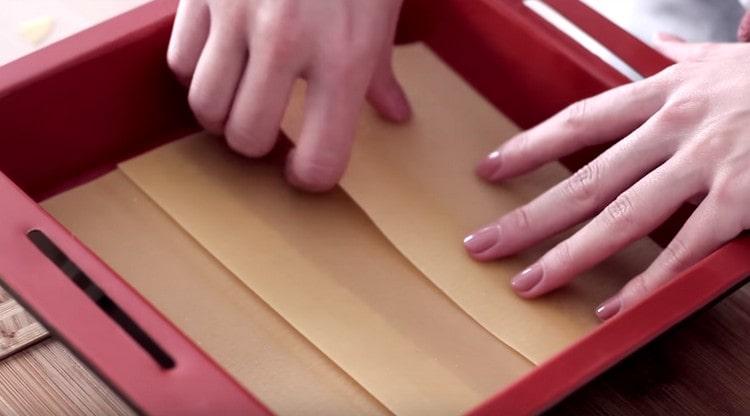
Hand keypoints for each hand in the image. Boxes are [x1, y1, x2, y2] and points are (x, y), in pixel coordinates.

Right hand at [167, 0, 410, 190]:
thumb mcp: (383, 11)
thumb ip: (382, 72)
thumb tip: (394, 117)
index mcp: (346, 55)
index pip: (319, 158)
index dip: (311, 176)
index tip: (307, 169)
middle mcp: (288, 41)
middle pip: (245, 139)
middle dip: (258, 145)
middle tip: (270, 129)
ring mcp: (238, 13)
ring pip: (204, 108)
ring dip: (222, 113)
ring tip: (241, 96)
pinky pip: (181, 63)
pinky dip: (197, 72)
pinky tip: (220, 59)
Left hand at [464, 36, 749, 320]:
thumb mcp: (725, 60)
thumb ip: (684, 56)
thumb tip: (656, 41)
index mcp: (665, 94)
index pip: (578, 122)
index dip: (528, 148)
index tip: (489, 169)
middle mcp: (675, 128)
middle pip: (583, 179)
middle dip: (527, 216)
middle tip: (483, 245)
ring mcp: (708, 165)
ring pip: (621, 219)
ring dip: (568, 257)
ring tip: (529, 283)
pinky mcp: (744, 199)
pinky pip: (685, 251)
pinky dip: (647, 285)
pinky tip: (612, 309)